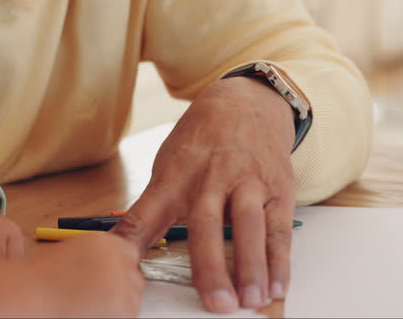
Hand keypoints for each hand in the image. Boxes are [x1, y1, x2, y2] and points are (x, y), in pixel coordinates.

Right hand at [0, 232, 143, 317]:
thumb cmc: (44, 277)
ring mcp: (122, 284)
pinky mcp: (123, 307)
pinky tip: (93, 313)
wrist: (32, 294)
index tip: (111, 279)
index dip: (120, 268)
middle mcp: (117, 260)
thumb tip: (118, 269)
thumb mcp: (75, 252)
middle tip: (99, 296)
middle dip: (122, 287)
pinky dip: (115, 315)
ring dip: (120, 304)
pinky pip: (128, 313)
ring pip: (134, 298)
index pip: (130, 254)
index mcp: (105, 242)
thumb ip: (101, 256)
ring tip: (91, 305)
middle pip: (135, 277)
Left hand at [111, 77, 295, 312]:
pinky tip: (277, 284)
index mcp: (176, 175)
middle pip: (207, 224)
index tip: (122, 266)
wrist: (247, 103)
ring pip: (250, 226)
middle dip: (211, 265)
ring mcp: (248, 182)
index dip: (134, 238)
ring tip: (251, 299)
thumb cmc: (202, 141)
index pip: (149, 211)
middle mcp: (211, 178)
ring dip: (252, 266)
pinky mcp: (277, 189)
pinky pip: (279, 228)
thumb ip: (152, 208)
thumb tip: (124, 248)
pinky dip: (280, 259)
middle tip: (216, 302)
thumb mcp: (169, 164)